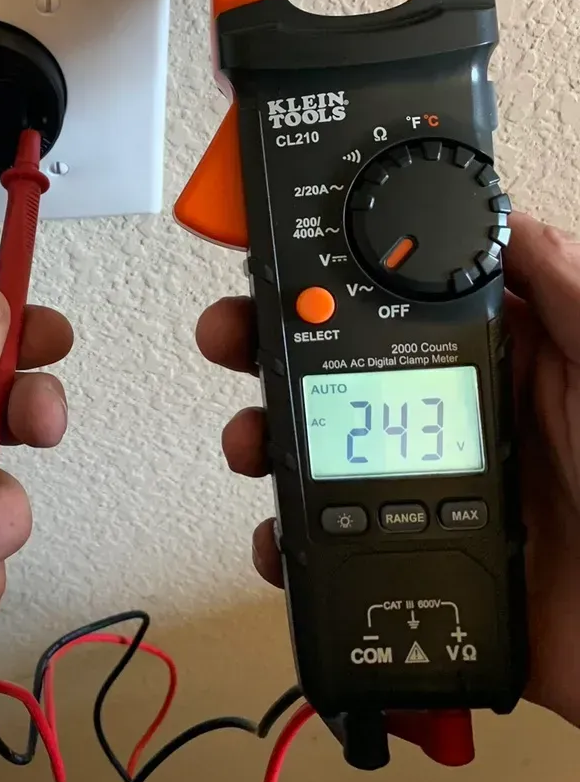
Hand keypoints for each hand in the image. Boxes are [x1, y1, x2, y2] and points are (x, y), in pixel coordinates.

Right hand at [195, 212, 579, 728]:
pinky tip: (281, 539)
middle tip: (234, 336)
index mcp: (503, 365)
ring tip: (252, 442)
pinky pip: (325, 550)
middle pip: (338, 370)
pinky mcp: (410, 561)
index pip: (399, 304)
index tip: (280, 265)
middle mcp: (455, 421)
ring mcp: (426, 493)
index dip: (334, 281)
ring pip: (318, 453)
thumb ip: (565, 295)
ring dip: (266, 439)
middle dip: (272, 348)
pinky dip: (285, 544)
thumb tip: (505, 220)